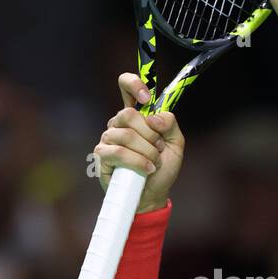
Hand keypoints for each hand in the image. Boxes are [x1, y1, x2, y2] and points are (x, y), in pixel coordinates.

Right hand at [92, 72, 184, 210]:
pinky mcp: (102, 155)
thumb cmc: (162, 167)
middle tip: (158, 149)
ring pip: (127, 135)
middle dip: (151, 135)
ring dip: (147, 152)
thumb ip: (169, 123)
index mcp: (136, 115)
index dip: (134, 84)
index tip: (147, 98)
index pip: (126, 86)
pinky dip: (138, 162)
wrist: (153, 194)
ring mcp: (108, 138)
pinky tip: (147, 170)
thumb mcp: (175, 143)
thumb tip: (152, 117)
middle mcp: (119, 123)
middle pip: (130, 115)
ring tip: (154, 163)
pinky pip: (120, 152)